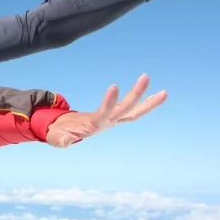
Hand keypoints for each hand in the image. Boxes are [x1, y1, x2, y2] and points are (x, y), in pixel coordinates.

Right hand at [46, 73, 166, 147]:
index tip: (114, 86)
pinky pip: (130, 108)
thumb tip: (63, 143)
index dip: (110, 102)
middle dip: (136, 94)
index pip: (105, 112)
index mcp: (95, 125)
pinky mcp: (112, 114)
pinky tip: (153, 92)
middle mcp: (108, 122)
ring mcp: (112, 118)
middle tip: (146, 77)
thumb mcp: (57, 138)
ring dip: (147, 99)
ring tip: (163, 90)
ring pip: (133, 110)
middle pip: (126, 109)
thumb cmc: (61, 135)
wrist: (64, 134)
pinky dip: (142, 100)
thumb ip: (60, 140)